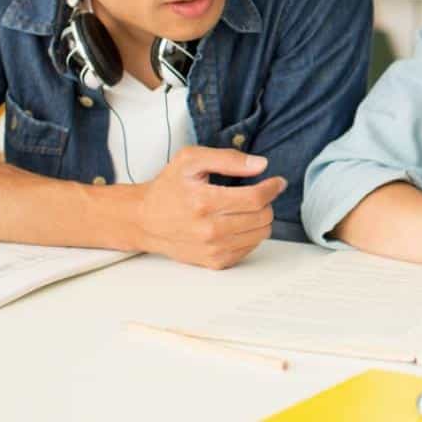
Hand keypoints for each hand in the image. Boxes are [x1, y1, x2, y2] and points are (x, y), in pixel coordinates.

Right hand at [131, 147, 284, 269]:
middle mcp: (208, 229)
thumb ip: (227, 158)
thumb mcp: (191, 160)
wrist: (144, 220)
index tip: (277, 182)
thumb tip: (260, 165)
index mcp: (204, 202)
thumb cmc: (168, 188)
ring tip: (246, 208)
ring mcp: (212, 249)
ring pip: (261, 234)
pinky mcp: (213, 262)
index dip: (272, 187)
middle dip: (266, 202)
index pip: (256, 198)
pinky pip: (249, 248)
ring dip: (260, 218)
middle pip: (262, 216)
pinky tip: (237, 224)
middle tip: (256, 194)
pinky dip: (250, 235)